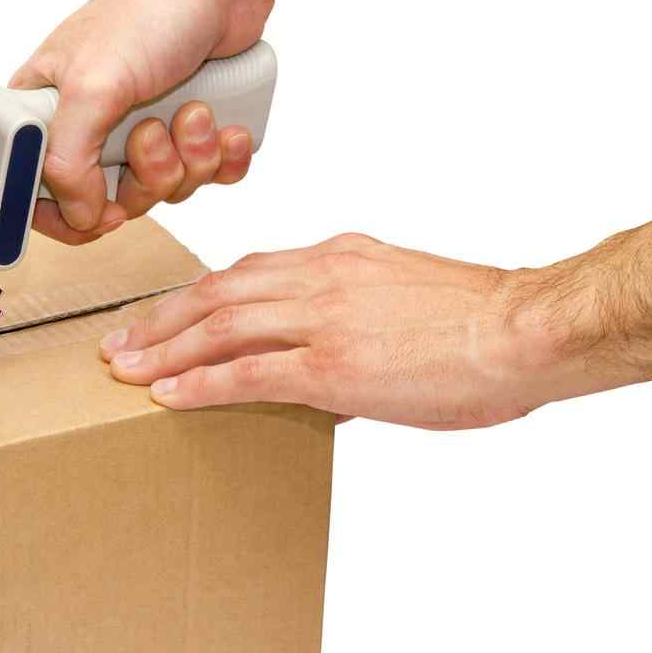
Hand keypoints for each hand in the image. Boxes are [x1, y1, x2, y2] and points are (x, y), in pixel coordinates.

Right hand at [9, 0, 273, 245]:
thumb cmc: (147, 8)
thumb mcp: (89, 88)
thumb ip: (67, 160)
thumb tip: (79, 214)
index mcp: (48, 113)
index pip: (38, 192)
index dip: (68, 214)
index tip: (98, 214)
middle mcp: (93, 125)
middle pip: (111, 201)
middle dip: (146, 176)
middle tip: (152, 132)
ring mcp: (146, 128)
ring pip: (165, 190)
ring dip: (189, 159)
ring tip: (194, 110)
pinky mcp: (192, 128)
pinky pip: (208, 177)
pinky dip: (222, 157)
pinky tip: (223, 123)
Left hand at [100, 233, 556, 429]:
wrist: (532, 329)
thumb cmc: (485, 323)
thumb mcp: (410, 300)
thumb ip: (361, 320)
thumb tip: (337, 371)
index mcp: (342, 257)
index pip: (249, 271)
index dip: (198, 296)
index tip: (167, 315)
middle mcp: (323, 277)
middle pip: (218, 292)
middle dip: (161, 319)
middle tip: (119, 342)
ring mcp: (325, 319)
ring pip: (220, 326)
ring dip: (164, 349)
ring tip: (126, 370)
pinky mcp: (334, 365)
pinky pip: (248, 373)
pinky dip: (201, 382)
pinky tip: (168, 395)